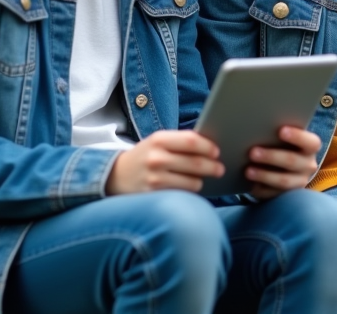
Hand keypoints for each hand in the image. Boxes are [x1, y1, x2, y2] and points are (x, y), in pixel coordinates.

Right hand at [106, 130, 223, 194]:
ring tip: (201, 178)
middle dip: (213, 166)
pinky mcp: (154, 196)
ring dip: (201, 181)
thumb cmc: (145, 156)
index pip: (191, 141)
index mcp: (159, 139)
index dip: (208, 146)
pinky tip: (188, 187)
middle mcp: (156, 158)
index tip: (217, 152)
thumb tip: (212, 147)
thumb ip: (180, 142)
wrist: (115, 175)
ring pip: (193, 182)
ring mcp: (154, 178)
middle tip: (220, 168)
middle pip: (195, 163)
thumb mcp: (157, 142)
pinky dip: (189, 191)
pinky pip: (182, 194)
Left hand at [244, 126, 321, 199]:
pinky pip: (275, 194)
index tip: (281, 131)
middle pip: (292, 161)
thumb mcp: (285, 138)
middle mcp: (309, 165)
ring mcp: (300, 182)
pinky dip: (262, 190)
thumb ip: (278, 134)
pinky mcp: (288, 195)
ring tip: (248, 171)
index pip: (311, 142)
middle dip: (271, 156)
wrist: (285, 165)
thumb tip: (260, 129)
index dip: (297, 136)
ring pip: (284, 181)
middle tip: (252, 152)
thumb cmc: (282, 144)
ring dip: (265, 175)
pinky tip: (252, 186)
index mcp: (311, 147)